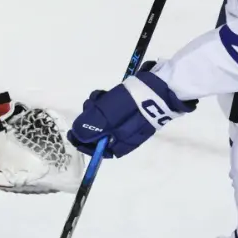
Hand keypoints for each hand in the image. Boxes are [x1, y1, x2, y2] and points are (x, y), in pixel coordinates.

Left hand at [67, 71, 195, 157]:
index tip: (73, 134)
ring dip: (97, 107)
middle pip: (101, 133)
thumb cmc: (135, 104)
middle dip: (91, 119)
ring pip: (106, 119)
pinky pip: (115, 109)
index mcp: (123, 143)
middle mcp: (127, 136)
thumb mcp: (108, 115)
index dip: (84, 144)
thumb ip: (92, 126)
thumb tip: (77, 135)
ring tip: (99, 95)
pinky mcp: (134, 108)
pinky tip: (106, 93)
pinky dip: (107, 102)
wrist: (164, 87)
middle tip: (89, 105)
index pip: (100, 151)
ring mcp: (131, 122)